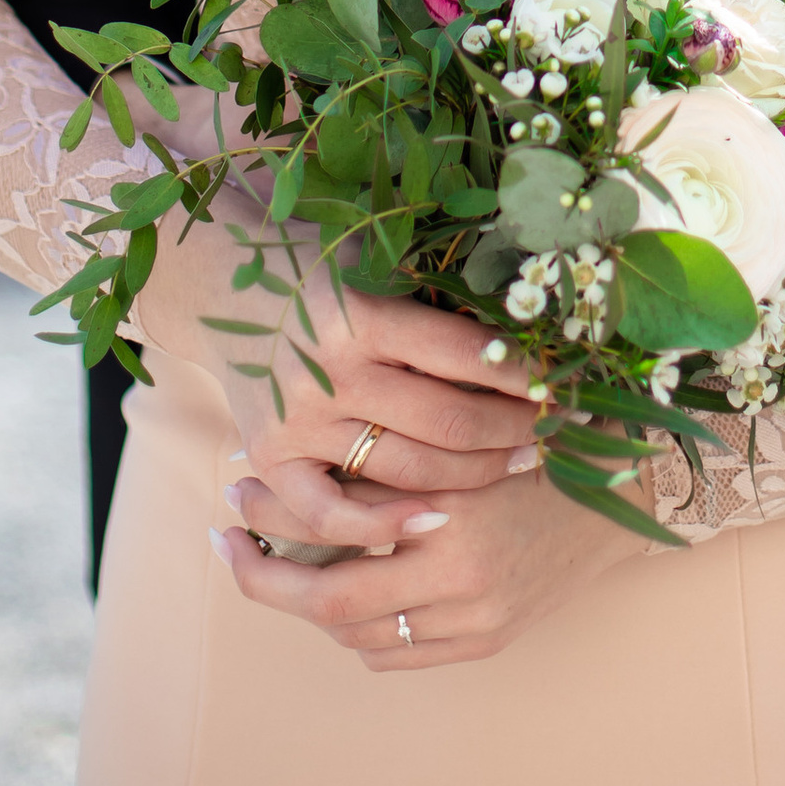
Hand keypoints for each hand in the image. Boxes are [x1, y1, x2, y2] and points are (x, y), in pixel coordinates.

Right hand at [135, 218, 539, 506]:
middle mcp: (329, 368)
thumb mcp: (377, 261)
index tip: (564, 383)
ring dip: (475, 474)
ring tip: (521, 465)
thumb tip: (532, 324)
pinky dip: (383, 525)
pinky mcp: (271, 456)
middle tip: (558, 430)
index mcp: (362, 311)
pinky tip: (436, 519)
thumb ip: (436, 298)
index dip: (524, 375)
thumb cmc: (319, 263)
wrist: (220, 282)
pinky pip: (331, 513)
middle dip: (514, 429)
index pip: (464, 353)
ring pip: (406, 468)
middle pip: (446, 420)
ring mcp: (298, 419)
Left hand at [211, 450, 646, 667]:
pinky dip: (363, 631)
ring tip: (287, 564)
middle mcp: (462, 584)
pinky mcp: (487, 642)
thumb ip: (385, 472)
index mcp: (451, 522)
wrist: (621, 493)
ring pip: (361, 637)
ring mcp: (477, 623)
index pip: (333, 556)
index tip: (231, 511)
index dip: (271, 541)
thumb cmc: (534, 447)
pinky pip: (399, 655)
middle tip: (232, 548)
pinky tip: (348, 596)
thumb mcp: (455, 446)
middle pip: (333, 609)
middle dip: (271, 582)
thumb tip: (290, 475)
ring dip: (317, 605)